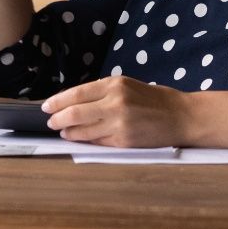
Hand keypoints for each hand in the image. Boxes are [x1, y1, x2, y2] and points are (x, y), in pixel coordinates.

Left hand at [42, 76, 188, 147]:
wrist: (181, 116)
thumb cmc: (154, 99)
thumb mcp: (127, 86)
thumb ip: (102, 92)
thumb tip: (75, 102)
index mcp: (114, 85)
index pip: (77, 94)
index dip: (58, 101)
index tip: (46, 106)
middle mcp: (115, 103)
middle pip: (76, 113)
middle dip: (59, 119)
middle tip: (50, 122)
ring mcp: (119, 124)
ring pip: (84, 131)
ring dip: (70, 133)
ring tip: (63, 132)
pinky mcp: (124, 142)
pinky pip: (98, 142)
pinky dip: (87, 141)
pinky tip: (80, 140)